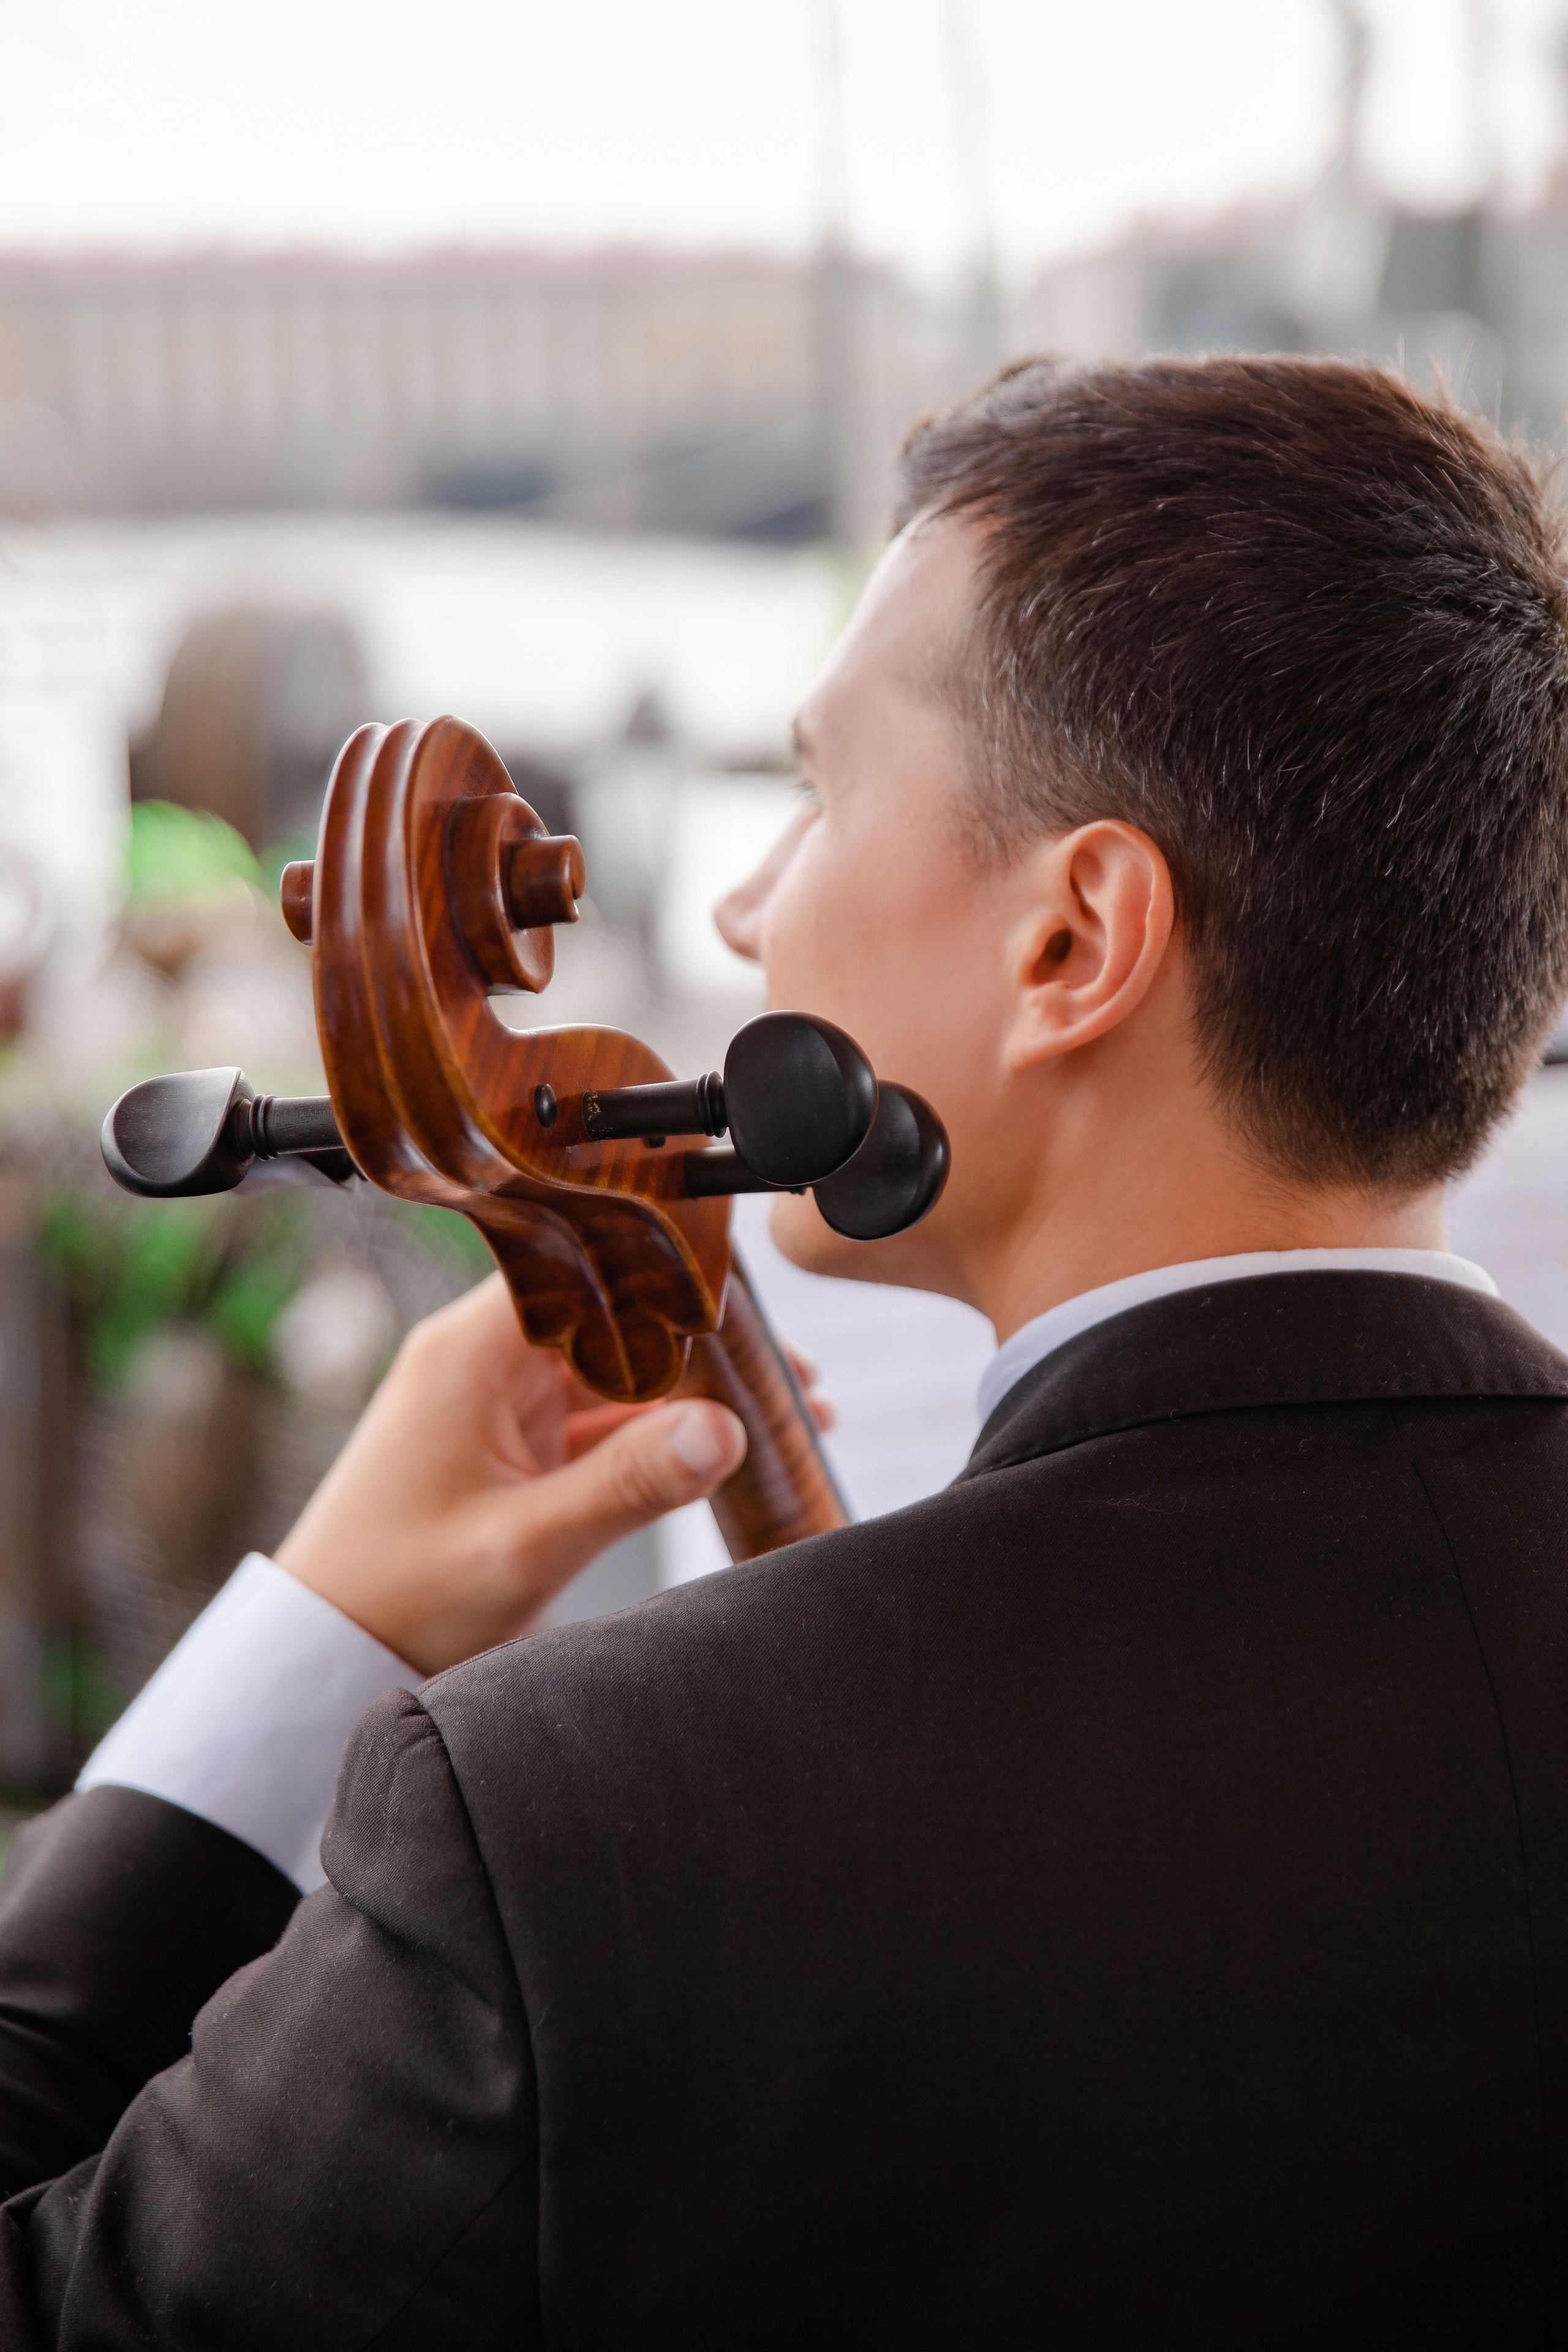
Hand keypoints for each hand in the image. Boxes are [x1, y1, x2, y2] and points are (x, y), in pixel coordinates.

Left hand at [275, 1274, 751, 1675]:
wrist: (329, 1649)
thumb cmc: (398, 1598)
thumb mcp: (527, 1544)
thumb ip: (630, 1484)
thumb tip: (727, 1429)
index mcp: (470, 1351)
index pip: (582, 1266)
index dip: (665, 1276)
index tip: (747, 1305)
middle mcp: (483, 1359)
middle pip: (613, 1317)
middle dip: (703, 1344)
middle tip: (793, 1375)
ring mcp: (498, 1402)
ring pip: (617, 1370)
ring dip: (690, 1392)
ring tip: (786, 1411)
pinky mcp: (512, 1444)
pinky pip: (601, 1419)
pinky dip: (659, 1433)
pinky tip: (723, 1451)